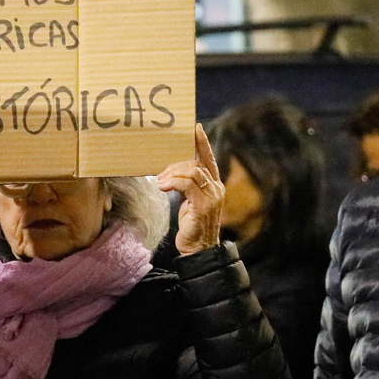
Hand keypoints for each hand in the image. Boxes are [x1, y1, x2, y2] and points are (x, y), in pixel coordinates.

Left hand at [156, 124, 223, 255]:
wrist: (198, 250)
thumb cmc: (191, 226)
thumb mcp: (189, 201)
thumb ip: (186, 186)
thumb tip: (171, 172)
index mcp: (214, 185)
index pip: (209, 159)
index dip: (202, 143)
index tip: (195, 128)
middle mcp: (216, 188)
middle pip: (197, 163)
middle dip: (176, 165)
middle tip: (161, 174)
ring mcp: (212, 197)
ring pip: (192, 171)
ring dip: (173, 173)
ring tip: (161, 182)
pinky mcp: (204, 205)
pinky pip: (188, 184)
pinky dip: (173, 182)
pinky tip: (163, 187)